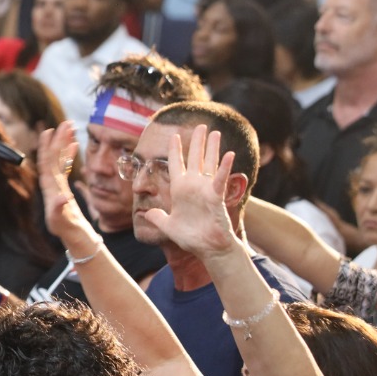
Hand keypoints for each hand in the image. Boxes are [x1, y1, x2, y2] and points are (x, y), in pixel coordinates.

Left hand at [37, 123, 98, 245]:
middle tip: (67, 123)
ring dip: (64, 143)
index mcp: (49, 187)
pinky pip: (65, 166)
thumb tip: (64, 196)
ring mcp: (57, 183)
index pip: (46, 162)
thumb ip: (58, 209)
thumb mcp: (60, 221)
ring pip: (60, 158)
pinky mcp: (64, 186)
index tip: (48, 131)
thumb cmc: (65, 229)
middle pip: (53, 156)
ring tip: (70, 127)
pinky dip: (69, 154)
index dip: (46, 146)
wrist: (72, 235)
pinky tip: (74, 144)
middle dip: (58, 139)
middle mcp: (51, 182)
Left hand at [140, 125, 239, 256]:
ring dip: (211, 148)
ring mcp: (205, 190)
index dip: (175, 150)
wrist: (207, 249)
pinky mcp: (216, 197)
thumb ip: (158, 218)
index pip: (176, 164)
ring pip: (208, 163)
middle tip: (201, 125)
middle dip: (197, 142)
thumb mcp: (168, 226)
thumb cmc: (190, 238)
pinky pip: (220, 179)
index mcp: (180, 190)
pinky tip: (229, 154)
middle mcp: (193, 186)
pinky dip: (224, 167)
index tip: (173, 135)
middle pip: (194, 158)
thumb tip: (147, 214)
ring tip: (214, 131)